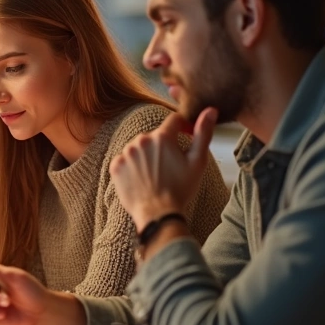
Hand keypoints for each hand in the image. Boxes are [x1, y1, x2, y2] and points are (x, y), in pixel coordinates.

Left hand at [110, 107, 216, 230]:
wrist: (157, 214)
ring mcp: (125, 154)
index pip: (173, 120)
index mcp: (162, 137)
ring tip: (156, 175)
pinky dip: (132, 167)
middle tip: (170, 167)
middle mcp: (140, 141)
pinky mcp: (115, 166)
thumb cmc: (180, 189)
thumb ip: (203, 133)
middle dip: (163, 146)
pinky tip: (142, 179)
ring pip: (139, 148)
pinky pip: (125, 160)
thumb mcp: (197, 161)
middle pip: (155, 136)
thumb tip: (210, 110)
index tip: (185, 138)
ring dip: (147, 156)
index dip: (182, 128)